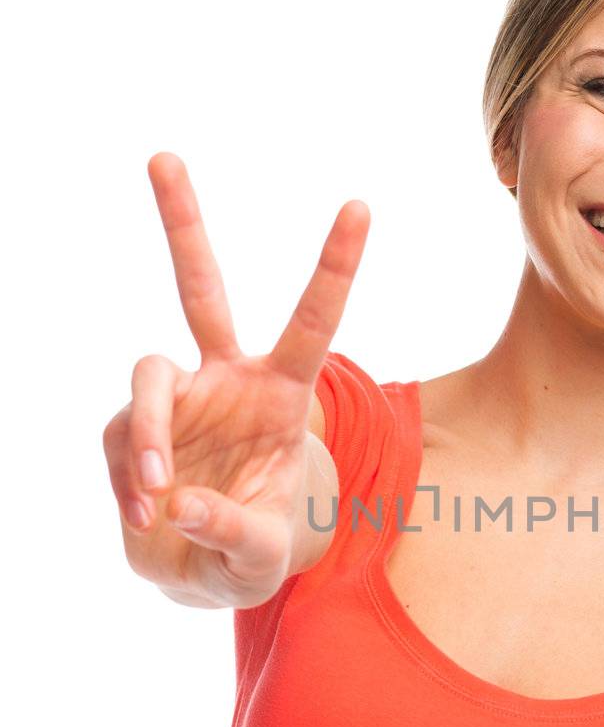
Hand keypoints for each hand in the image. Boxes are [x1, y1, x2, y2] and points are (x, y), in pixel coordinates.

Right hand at [102, 151, 368, 607]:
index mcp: (281, 393)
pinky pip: (121, 442)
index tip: (360, 206)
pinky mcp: (130, 427)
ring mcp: (174, 399)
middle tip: (162, 156)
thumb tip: (182, 502)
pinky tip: (149, 518)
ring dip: (147, 434)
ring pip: (145, 375)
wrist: (204, 570)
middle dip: (182, 223)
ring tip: (158, 494)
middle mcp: (225, 379)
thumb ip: (235, 533)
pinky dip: (129, 484)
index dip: (334, 267)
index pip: (312, 322)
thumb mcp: (262, 555)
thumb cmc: (254, 549)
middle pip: (200, 288)